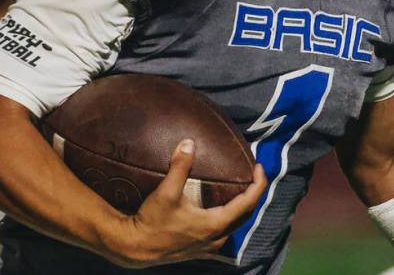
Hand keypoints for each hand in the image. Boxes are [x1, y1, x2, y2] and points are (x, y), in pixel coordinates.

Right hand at [111, 139, 265, 266]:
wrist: (134, 249)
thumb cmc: (151, 221)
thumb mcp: (166, 192)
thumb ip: (180, 166)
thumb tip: (188, 142)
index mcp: (215, 224)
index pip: (248, 202)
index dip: (258, 183)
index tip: (259, 166)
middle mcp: (216, 238)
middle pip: (246, 214)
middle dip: (253, 193)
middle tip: (253, 174)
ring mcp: (209, 247)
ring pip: (235, 225)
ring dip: (241, 206)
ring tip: (240, 188)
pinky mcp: (200, 250)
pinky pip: (224, 232)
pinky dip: (229, 217)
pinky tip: (221, 207)